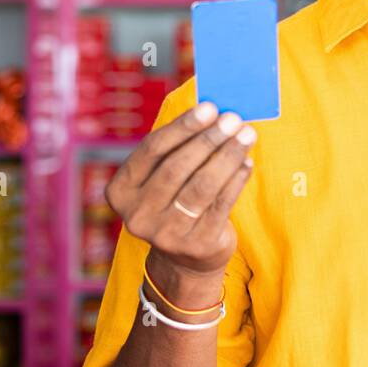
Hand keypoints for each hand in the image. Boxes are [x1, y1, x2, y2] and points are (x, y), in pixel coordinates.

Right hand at [106, 102, 256, 276]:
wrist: (186, 259)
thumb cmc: (175, 201)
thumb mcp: (164, 178)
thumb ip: (178, 149)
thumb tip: (213, 111)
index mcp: (120, 191)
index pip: (152, 150)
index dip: (182, 127)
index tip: (209, 107)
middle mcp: (137, 214)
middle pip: (177, 167)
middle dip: (209, 139)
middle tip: (233, 119)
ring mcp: (165, 233)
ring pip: (201, 185)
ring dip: (227, 156)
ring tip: (247, 135)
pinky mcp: (196, 244)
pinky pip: (221, 203)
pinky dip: (236, 179)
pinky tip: (246, 162)